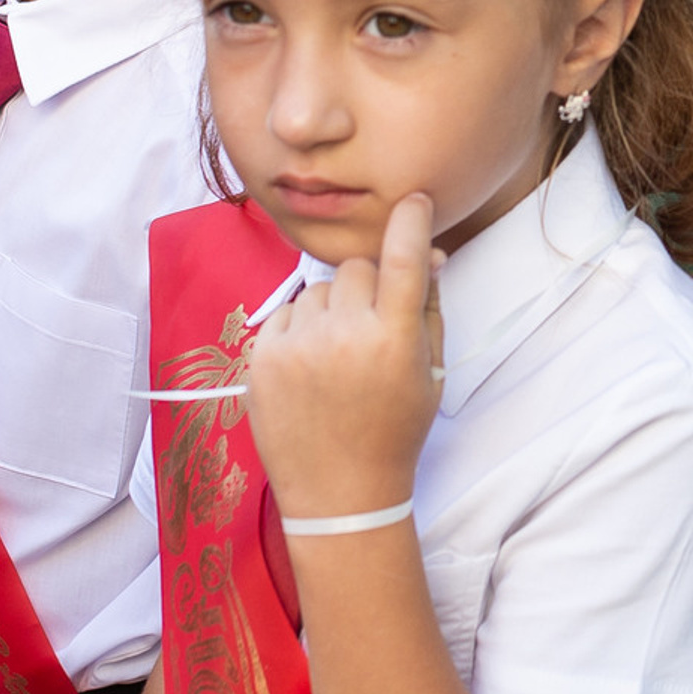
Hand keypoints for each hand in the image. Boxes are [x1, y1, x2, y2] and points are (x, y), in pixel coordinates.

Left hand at [245, 194, 444, 520]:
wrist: (340, 492)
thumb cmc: (395, 431)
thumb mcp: (430, 373)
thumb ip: (429, 310)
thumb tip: (428, 255)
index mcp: (393, 340)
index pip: (403, 257)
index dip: (411, 221)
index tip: (414, 201)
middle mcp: (343, 336)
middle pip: (357, 268)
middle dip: (369, 285)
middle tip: (373, 324)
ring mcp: (297, 346)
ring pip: (319, 290)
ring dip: (332, 308)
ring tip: (339, 355)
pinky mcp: (261, 358)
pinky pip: (286, 314)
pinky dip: (301, 330)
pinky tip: (312, 367)